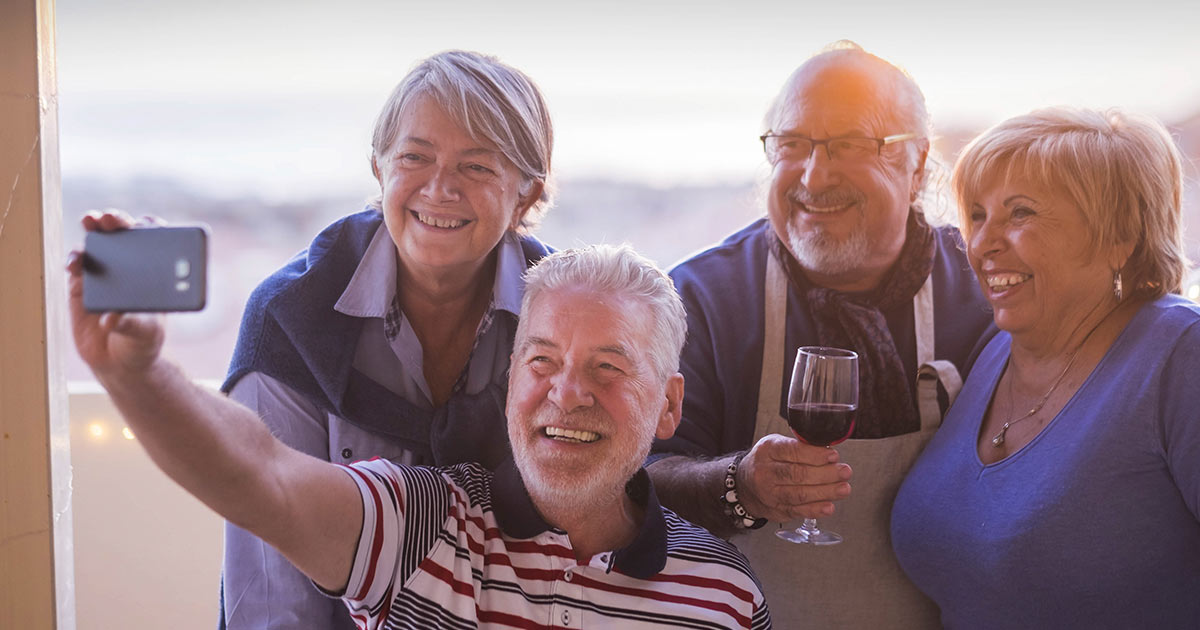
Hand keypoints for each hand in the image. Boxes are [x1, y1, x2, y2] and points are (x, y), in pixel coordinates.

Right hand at [67, 210, 165, 377]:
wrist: (119, 362)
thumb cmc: (142, 342)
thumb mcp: (144, 333)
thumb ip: (130, 324)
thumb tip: (111, 318)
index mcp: (155, 272)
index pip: (156, 241)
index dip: (151, 227)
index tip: (147, 223)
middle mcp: (129, 266)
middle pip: (123, 234)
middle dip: (116, 220)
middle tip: (110, 218)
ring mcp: (104, 273)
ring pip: (97, 243)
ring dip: (93, 229)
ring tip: (90, 223)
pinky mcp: (81, 285)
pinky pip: (76, 265)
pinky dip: (74, 260)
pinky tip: (74, 263)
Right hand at [736, 433, 852, 521]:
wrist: (744, 485)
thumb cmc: (767, 462)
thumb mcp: (777, 445)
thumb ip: (800, 447)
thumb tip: (829, 451)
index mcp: (768, 451)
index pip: (792, 451)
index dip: (815, 454)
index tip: (833, 456)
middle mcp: (765, 472)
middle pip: (797, 474)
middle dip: (825, 474)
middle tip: (844, 472)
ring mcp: (769, 494)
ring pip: (799, 494)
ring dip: (825, 492)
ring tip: (843, 489)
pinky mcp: (776, 510)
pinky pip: (797, 511)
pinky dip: (815, 509)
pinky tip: (829, 506)